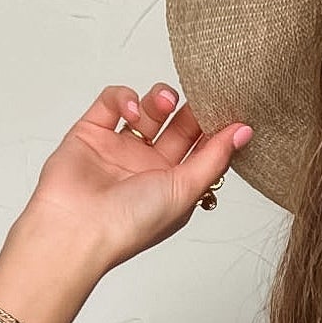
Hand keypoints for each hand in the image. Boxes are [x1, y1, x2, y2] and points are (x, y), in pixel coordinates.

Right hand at [20, 81, 252, 273]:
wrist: (77, 227)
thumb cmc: (131, 223)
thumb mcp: (186, 191)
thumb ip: (215, 158)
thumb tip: (244, 131)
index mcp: (174, 186)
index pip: (202, 149)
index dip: (216, 129)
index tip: (231, 109)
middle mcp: (148, 167)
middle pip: (178, 126)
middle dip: (191, 109)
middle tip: (202, 95)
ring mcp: (119, 148)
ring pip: (147, 109)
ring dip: (160, 98)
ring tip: (165, 101)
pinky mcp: (91, 132)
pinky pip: (112, 101)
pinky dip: (124, 98)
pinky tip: (131, 112)